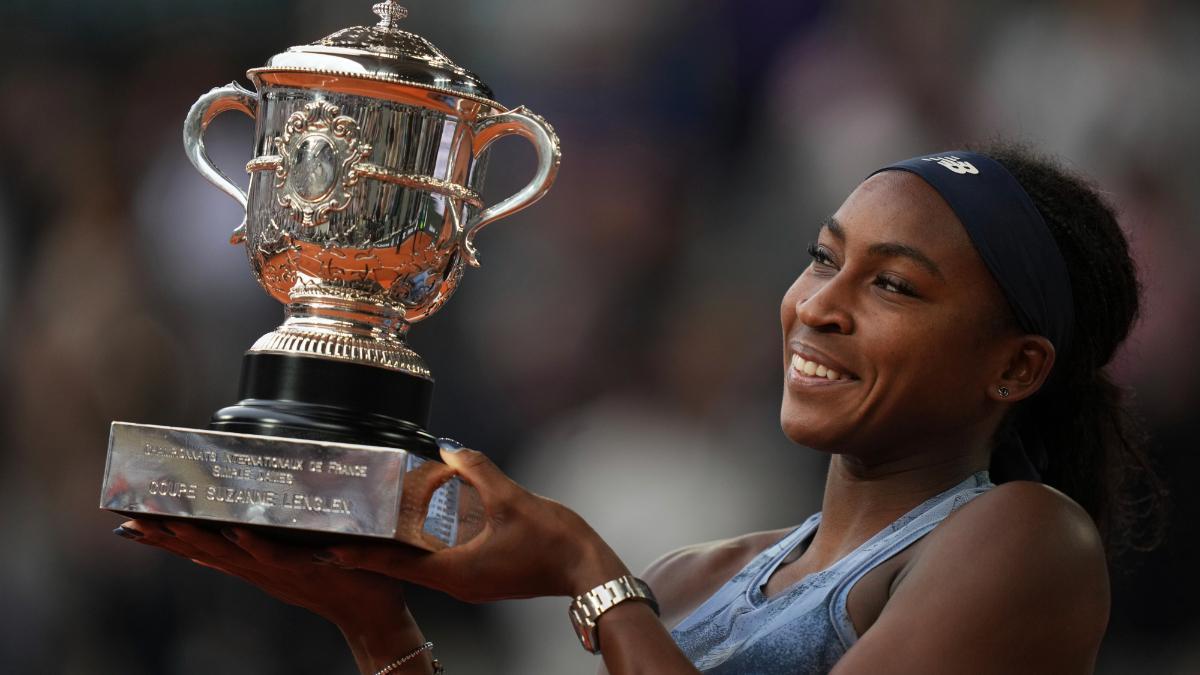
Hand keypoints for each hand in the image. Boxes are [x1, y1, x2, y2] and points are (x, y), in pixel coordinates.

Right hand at [115, 520, 426, 673]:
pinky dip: (253, 545)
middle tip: (131, 520)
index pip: (201, 548)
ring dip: (199, 537)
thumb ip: (264, 543)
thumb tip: (236, 523)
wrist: (370, 611)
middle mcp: (257, 568)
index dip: (167, 537)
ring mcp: (276, 570)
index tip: (131, 522)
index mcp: (252, 563)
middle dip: (167, 536)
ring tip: (169, 521)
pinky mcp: (302, 569)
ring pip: (229, 554)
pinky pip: (273, 557)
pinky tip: (235, 531)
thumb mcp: (291, 559)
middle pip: (202, 550)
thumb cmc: (338, 577)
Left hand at [318, 443, 630, 601]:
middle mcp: (457, 584)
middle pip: (404, 566)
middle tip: (349, 527)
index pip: (394, 564)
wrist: (588, 569)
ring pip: (425, 564)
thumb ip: (476, 470)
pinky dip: (430, 545)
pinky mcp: (486, 577)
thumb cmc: (553, 543)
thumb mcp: (511, 498)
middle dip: (376, 547)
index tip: (330, 547)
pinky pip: (446, 561)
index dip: (360, 554)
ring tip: (380, 523)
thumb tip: (451, 449)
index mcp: (455, 572)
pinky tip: (427, 525)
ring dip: (403, 546)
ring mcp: (472, 584)